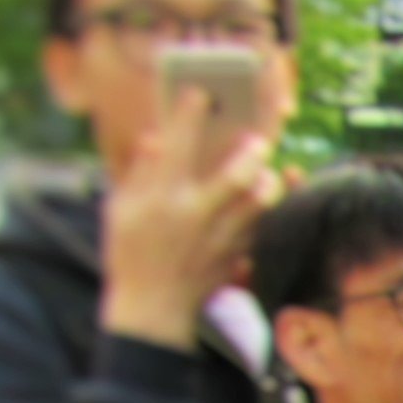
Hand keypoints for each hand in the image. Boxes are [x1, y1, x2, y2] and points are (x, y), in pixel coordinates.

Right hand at [98, 85, 284, 349]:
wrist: (153, 310)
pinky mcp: (237, 255)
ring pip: (259, 203)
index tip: (200, 92)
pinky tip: (281, 184)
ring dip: (271, 180)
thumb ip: (140, 172)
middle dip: (251, 151)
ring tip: (273, 166)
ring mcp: (220, 239)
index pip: (176, 147)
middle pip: (235, 176)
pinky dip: (274, 204)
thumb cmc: (132, 254)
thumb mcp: (120, 211)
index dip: (189, 114)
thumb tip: (157, 137)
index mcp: (159, 200)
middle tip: (258, 137)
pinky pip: (264, 225)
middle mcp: (193, 216)